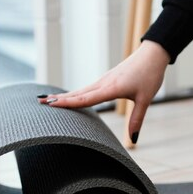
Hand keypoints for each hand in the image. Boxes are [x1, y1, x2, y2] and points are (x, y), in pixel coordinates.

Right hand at [37, 40, 169, 142]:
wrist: (153, 54)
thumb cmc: (150, 75)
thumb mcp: (145, 99)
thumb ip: (137, 119)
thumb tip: (133, 139)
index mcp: (111, 88)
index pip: (85, 98)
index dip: (68, 103)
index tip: (51, 104)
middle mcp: (103, 83)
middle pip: (77, 93)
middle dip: (59, 99)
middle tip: (39, 103)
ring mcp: (104, 79)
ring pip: (81, 90)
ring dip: (65, 96)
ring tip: (48, 100)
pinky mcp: (107, 78)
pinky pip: (87, 88)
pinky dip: (76, 93)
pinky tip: (70, 97)